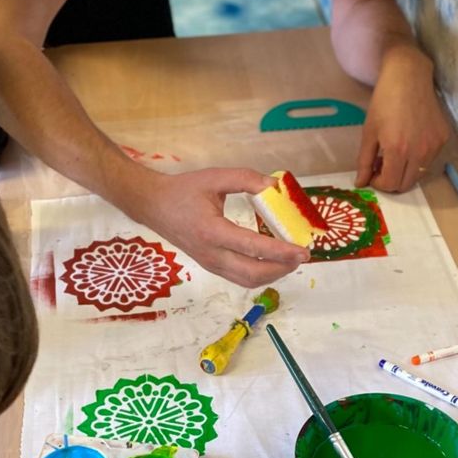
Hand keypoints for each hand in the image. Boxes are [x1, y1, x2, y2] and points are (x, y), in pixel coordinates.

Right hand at [126, 167, 309, 286]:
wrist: (154, 207)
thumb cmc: (183, 191)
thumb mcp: (214, 177)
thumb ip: (245, 178)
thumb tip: (274, 186)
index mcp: (212, 231)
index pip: (253, 247)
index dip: (281, 252)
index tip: (303, 251)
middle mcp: (211, 254)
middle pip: (254, 273)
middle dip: (282, 268)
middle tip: (301, 256)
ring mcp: (211, 264)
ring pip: (248, 280)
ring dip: (273, 274)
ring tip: (290, 260)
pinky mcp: (211, 266)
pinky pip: (240, 278)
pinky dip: (261, 273)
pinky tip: (273, 261)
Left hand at [356, 47, 449, 193]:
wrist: (408, 77)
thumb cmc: (384, 102)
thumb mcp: (369, 132)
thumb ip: (364, 161)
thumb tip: (361, 183)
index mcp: (398, 150)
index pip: (391, 184)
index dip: (379, 183)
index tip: (374, 173)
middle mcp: (419, 152)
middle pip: (406, 184)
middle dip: (392, 180)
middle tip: (383, 166)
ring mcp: (434, 146)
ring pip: (419, 174)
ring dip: (405, 170)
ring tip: (396, 153)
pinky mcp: (443, 139)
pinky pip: (429, 159)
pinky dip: (418, 158)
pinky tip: (411, 141)